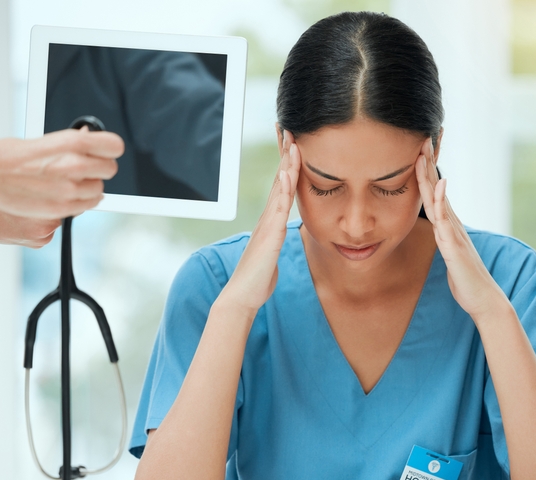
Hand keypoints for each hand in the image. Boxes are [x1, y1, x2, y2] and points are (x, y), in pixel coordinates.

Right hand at [0, 128, 124, 217]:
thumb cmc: (6, 155)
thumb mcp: (43, 141)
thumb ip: (70, 145)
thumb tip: (90, 138)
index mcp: (70, 143)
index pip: (113, 146)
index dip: (110, 149)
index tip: (107, 152)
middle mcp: (73, 165)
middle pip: (108, 170)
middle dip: (99, 169)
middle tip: (86, 168)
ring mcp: (68, 190)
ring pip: (98, 191)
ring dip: (88, 188)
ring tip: (65, 182)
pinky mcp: (61, 210)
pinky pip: (84, 207)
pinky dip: (79, 202)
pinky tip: (63, 195)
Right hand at [218, 130, 299, 312]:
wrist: (242, 297)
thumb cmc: (258, 279)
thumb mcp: (272, 254)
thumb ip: (275, 241)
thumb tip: (278, 237)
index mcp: (271, 221)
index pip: (281, 186)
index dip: (286, 163)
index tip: (290, 142)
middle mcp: (268, 218)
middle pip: (279, 178)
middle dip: (284, 153)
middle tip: (287, 127)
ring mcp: (267, 224)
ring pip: (280, 187)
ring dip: (287, 163)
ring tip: (293, 141)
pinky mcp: (270, 235)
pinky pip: (279, 207)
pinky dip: (285, 188)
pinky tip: (290, 172)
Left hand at [414, 138, 505, 319]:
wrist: (484, 298)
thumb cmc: (466, 279)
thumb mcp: (449, 254)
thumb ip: (444, 239)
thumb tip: (437, 230)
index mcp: (448, 225)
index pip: (434, 192)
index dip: (427, 171)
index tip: (420, 149)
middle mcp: (452, 223)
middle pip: (436, 187)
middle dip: (428, 162)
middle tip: (423, 136)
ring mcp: (454, 232)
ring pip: (438, 198)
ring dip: (430, 174)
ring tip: (423, 151)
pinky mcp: (454, 245)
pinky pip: (445, 219)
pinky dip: (441, 200)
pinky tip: (440, 183)